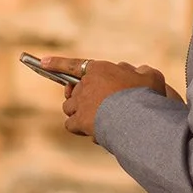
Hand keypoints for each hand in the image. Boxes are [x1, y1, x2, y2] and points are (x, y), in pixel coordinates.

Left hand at [35, 55, 168, 140]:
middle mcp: (84, 84)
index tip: (42, 61)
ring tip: (91, 118)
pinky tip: (89, 131)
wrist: (137, 116)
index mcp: (98, 69)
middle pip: (73, 90)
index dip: (56, 62)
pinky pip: (71, 124)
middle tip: (91, 104)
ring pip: (69, 107)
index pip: (72, 64)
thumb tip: (136, 73)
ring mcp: (80, 103)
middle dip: (79, 96)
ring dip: (77, 112)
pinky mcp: (80, 121)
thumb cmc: (145, 94)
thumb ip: (140, 72)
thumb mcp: (150, 76)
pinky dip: (77, 127)